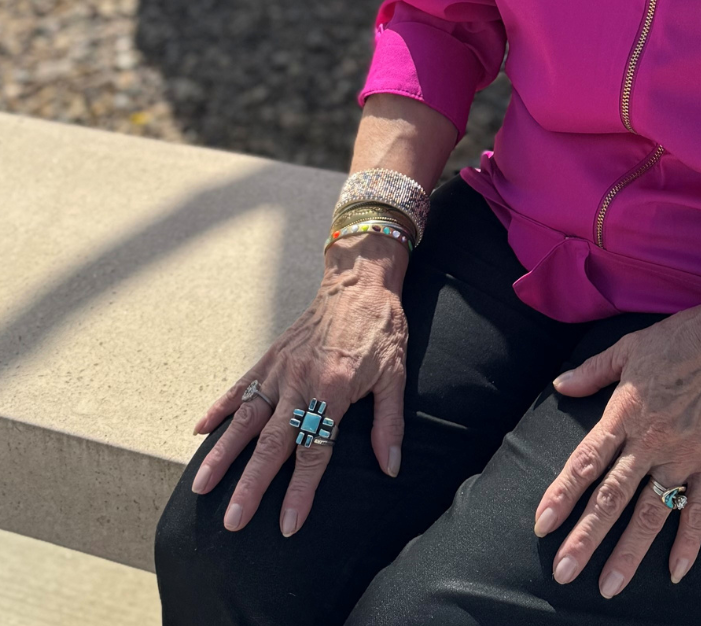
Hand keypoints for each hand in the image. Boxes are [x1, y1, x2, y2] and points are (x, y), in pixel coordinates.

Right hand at [190, 235, 408, 536]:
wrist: (359, 281)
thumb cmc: (380, 329)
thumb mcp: (395, 374)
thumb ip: (388, 423)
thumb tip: (390, 467)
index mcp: (333, 390)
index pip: (314, 450)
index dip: (301, 491)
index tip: (288, 525)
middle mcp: (300, 382)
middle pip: (272, 443)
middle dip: (252, 485)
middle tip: (233, 522)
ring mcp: (280, 369)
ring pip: (246, 419)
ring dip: (224, 455)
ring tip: (202, 488)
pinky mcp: (270, 357)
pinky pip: (239, 387)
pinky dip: (218, 409)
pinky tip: (199, 432)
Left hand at [534, 288, 700, 595]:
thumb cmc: (684, 338)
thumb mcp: (631, 347)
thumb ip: (593, 371)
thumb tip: (559, 385)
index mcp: (626, 412)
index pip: (586, 461)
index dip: (562, 494)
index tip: (542, 524)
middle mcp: (650, 441)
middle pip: (611, 496)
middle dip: (586, 537)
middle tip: (564, 572)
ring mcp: (684, 456)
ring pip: (650, 513)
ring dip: (628, 552)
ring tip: (609, 587)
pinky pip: (699, 510)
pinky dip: (688, 543)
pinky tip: (675, 573)